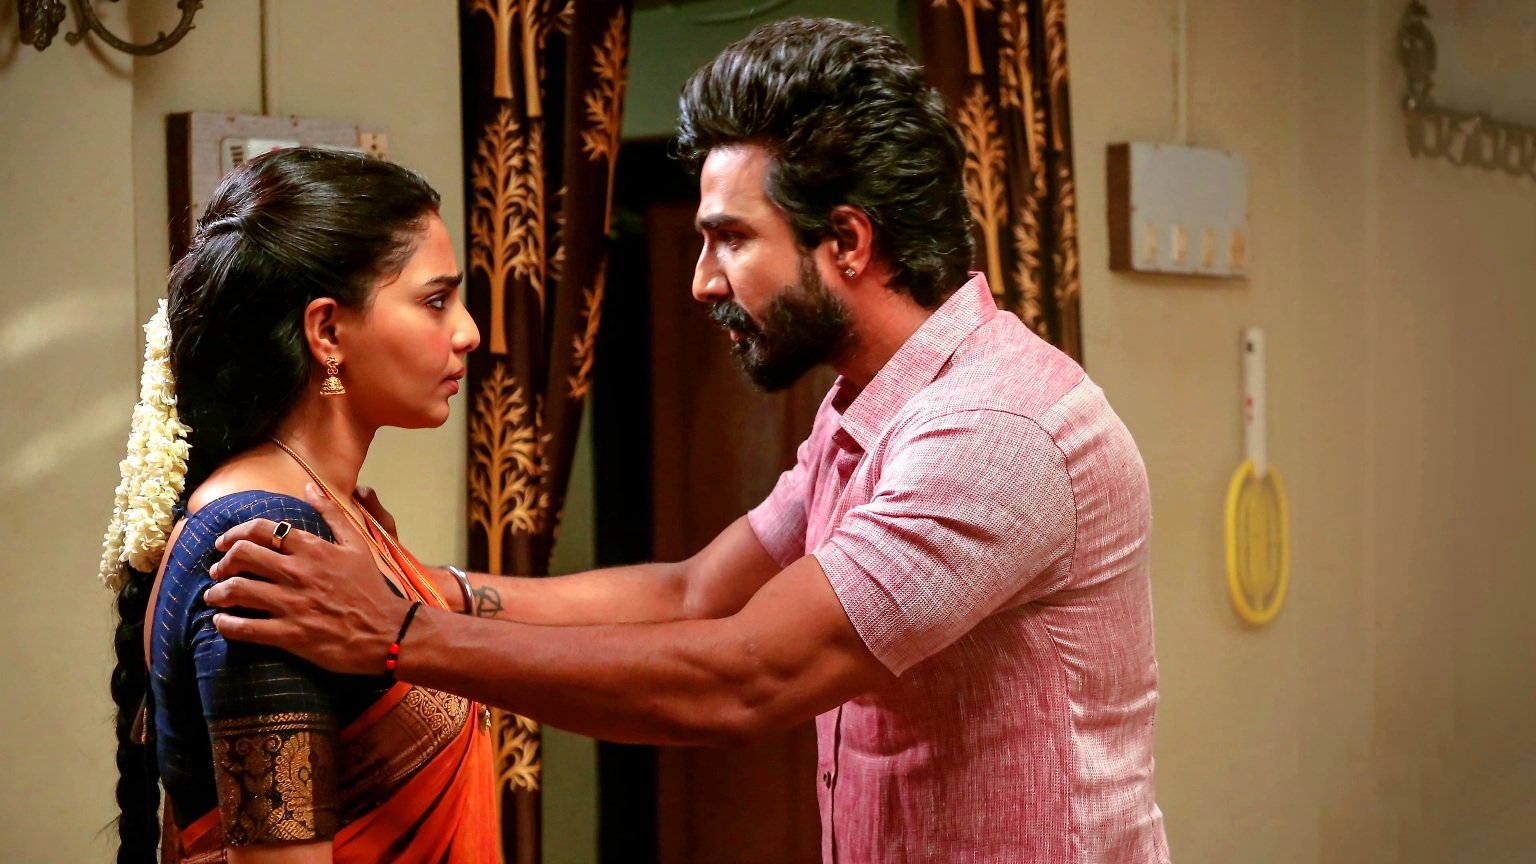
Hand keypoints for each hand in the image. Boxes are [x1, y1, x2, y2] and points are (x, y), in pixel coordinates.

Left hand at [204, 483, 410, 674]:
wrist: (386, 631)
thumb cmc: (371, 587)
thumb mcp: (357, 544)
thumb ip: (332, 513)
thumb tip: (309, 487)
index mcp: (312, 549)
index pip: (261, 530)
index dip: (235, 533)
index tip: (224, 542)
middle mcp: (297, 572)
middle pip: (242, 556)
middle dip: (222, 562)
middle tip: (218, 569)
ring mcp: (291, 604)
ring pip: (237, 590)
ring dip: (218, 593)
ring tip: (214, 596)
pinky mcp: (289, 634)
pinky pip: (245, 628)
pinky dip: (226, 625)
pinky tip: (222, 623)